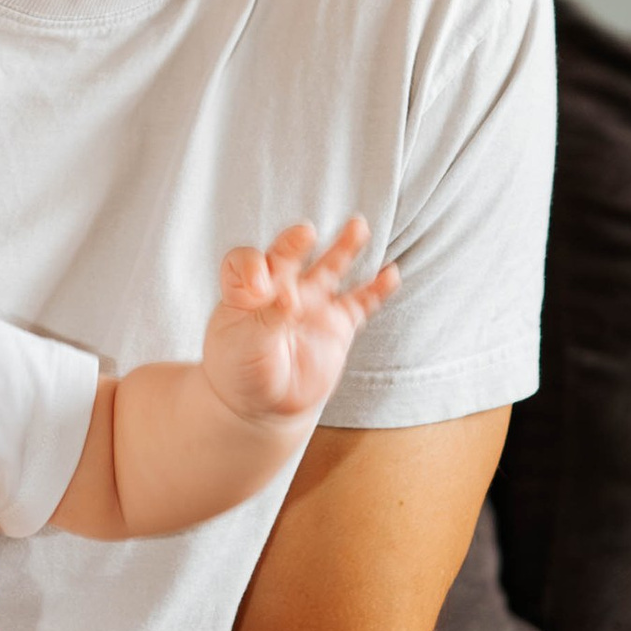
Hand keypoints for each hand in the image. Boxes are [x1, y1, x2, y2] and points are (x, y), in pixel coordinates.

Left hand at [205, 220, 397, 424]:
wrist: (262, 403)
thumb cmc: (241, 370)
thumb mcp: (244, 344)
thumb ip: (266, 317)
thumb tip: (290, 297)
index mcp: (248, 291)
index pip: (245, 264)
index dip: (250, 267)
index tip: (258, 283)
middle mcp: (281, 288)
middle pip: (287, 254)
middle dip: (295, 242)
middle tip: (304, 234)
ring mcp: (312, 304)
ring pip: (330, 268)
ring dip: (344, 247)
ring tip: (358, 226)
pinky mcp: (337, 325)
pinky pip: (360, 303)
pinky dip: (375, 289)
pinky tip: (390, 275)